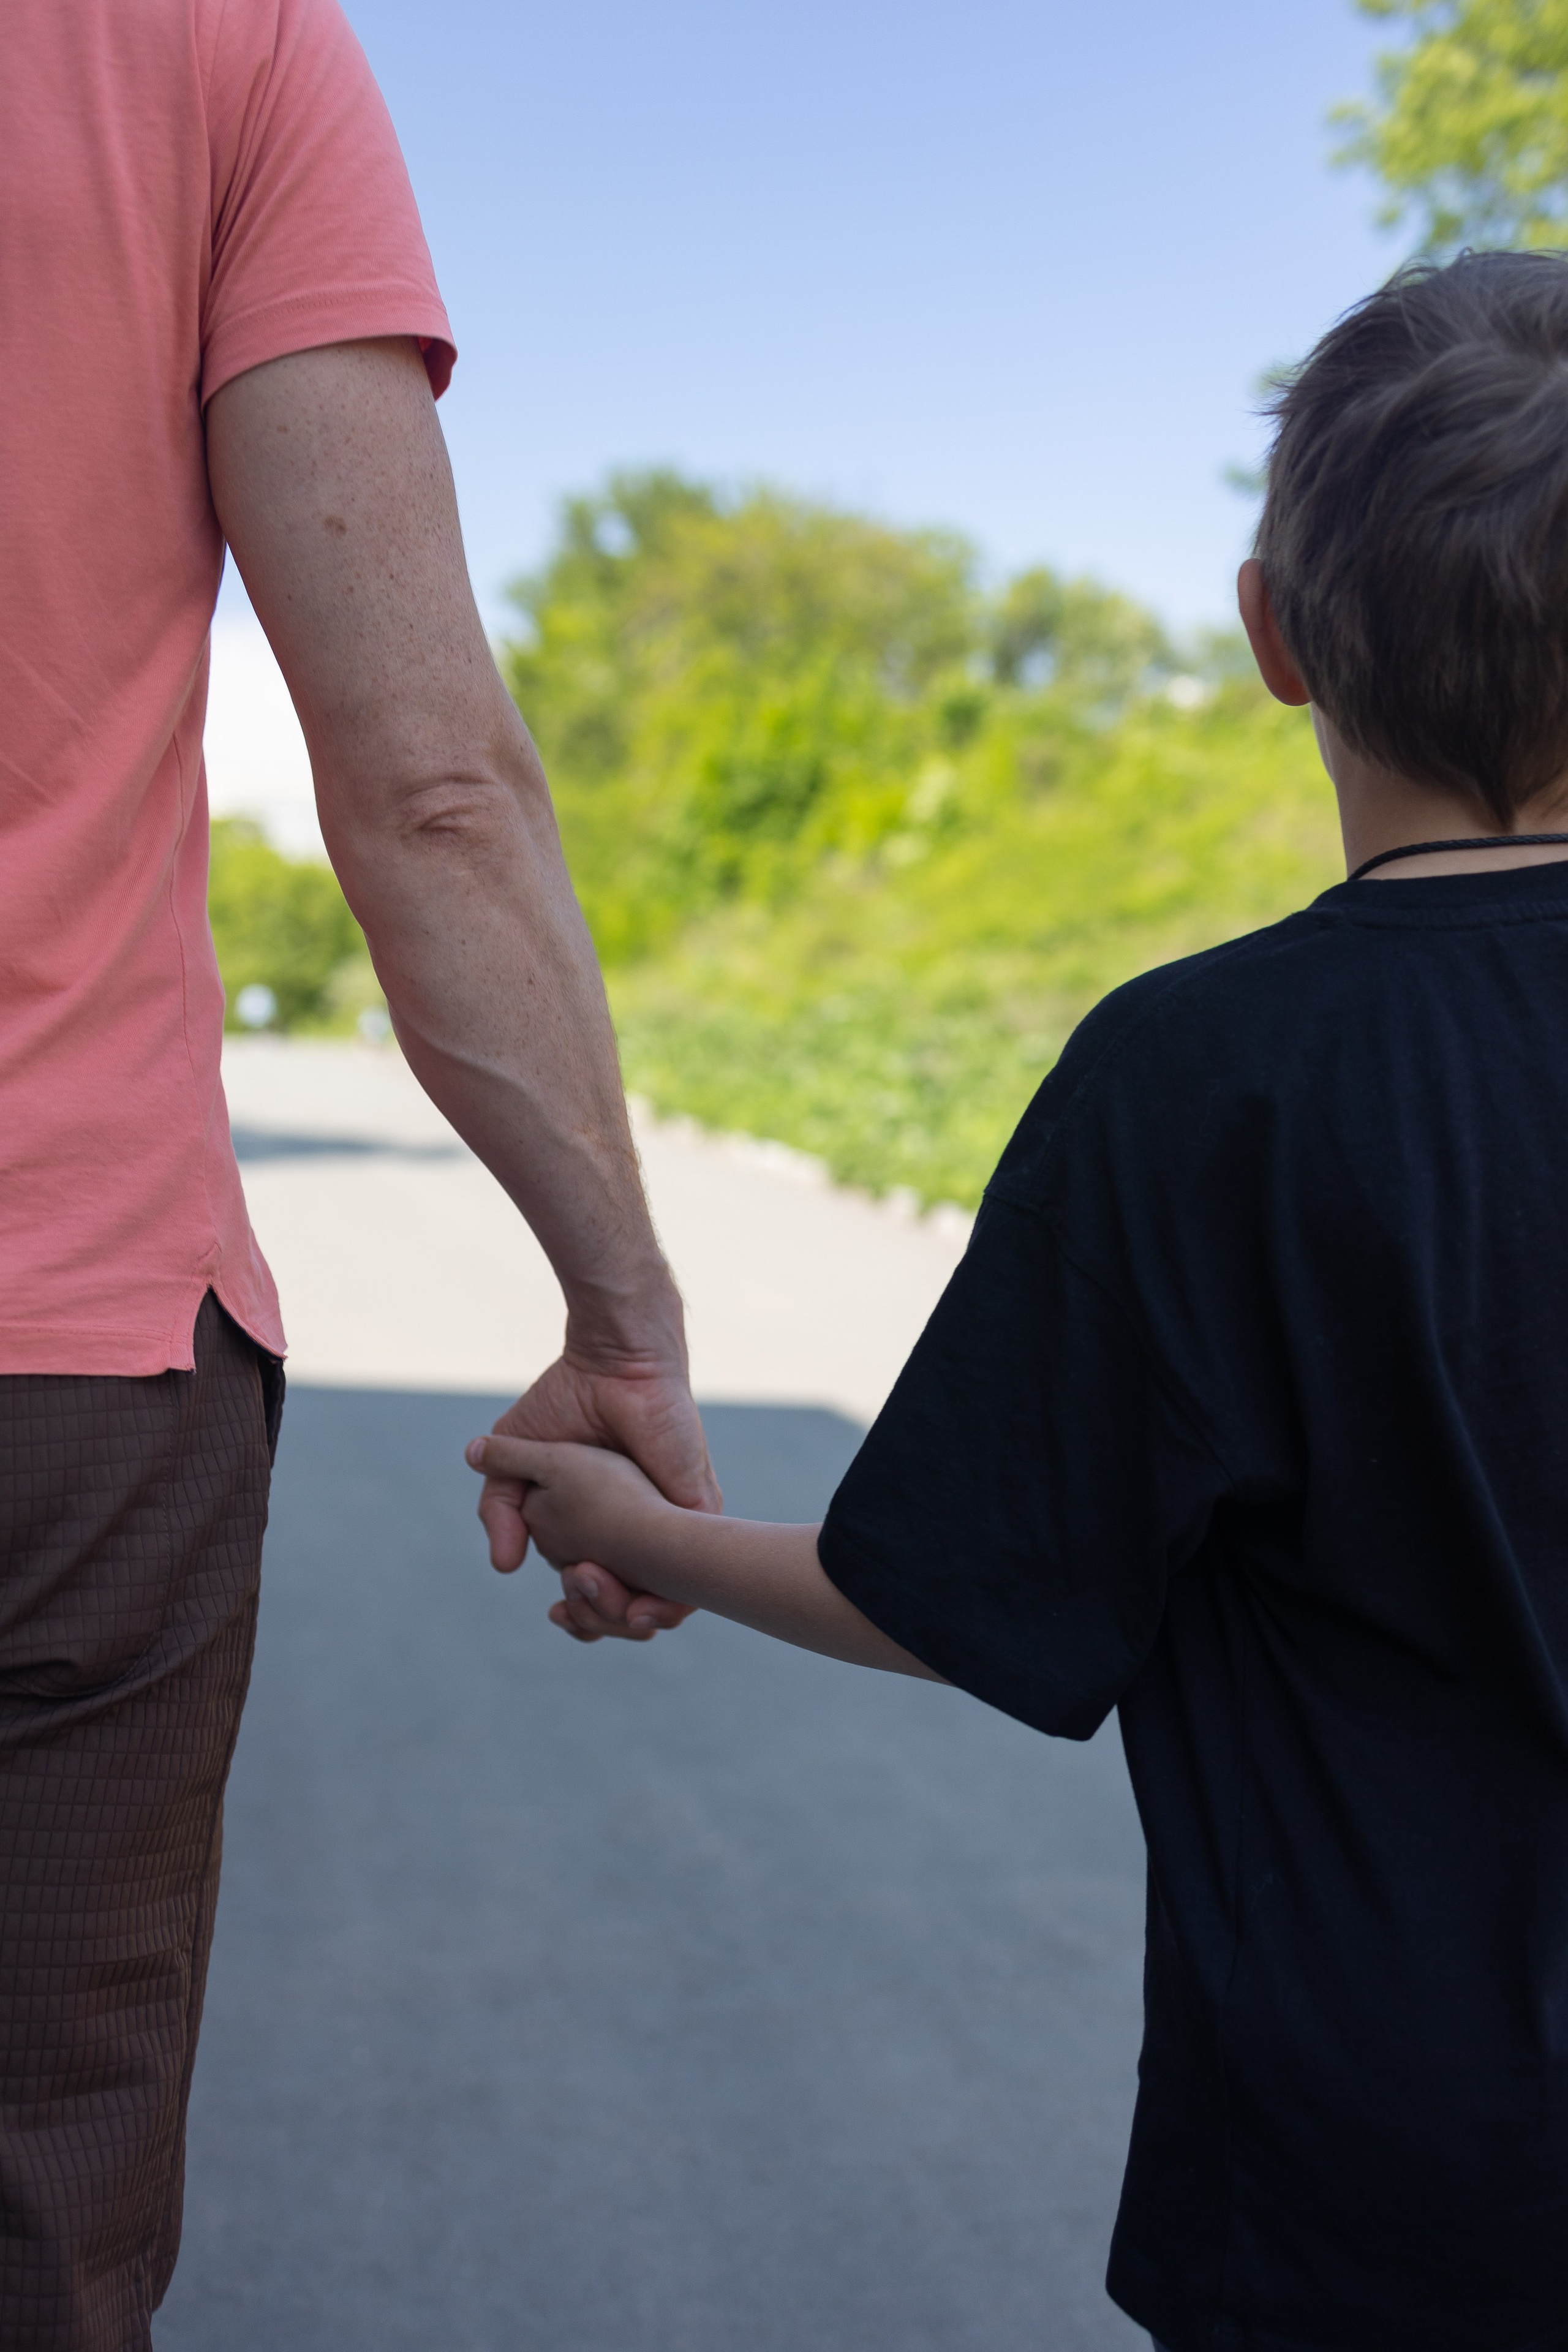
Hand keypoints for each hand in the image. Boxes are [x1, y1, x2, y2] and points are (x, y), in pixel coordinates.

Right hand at [472, 1352, 720, 1640]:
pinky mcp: (697, 1508)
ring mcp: (670, 1522)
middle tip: (569, 1606)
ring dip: (626, 1617)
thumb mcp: (517, 1458)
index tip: (558, 1612)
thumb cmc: (567, 1401)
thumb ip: (501, 1509)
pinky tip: (633, 1602)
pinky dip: (665, 1601)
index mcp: (601, 1525)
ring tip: (590, 1586)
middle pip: (630, 1608)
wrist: (613, 1364)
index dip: (578, 1614)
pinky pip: (693, 1575)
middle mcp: (639, 1529)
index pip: (596, 1592)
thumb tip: (503, 1566)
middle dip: (601, 1621)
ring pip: (663, 1602)